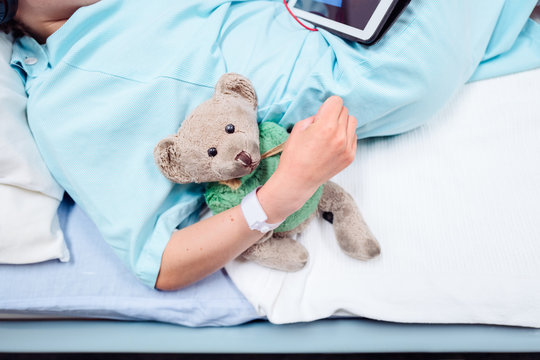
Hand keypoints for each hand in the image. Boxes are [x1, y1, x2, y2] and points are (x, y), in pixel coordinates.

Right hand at [258, 96, 356, 222]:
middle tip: (322, 125)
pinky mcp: (350, 157)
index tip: (322, 113)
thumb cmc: (295, 155)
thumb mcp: (299, 128)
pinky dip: (345, 136)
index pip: (337, 101)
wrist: (298, 180)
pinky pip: (353, 136)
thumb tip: (327, 113)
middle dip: (334, 114)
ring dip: (342, 124)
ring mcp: (347, 148)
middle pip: (345, 111)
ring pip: (352, 122)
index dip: (327, 105)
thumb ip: (316, 116)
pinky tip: (333, 144)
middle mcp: (340, 136)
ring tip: (330, 133)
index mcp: (326, 126)